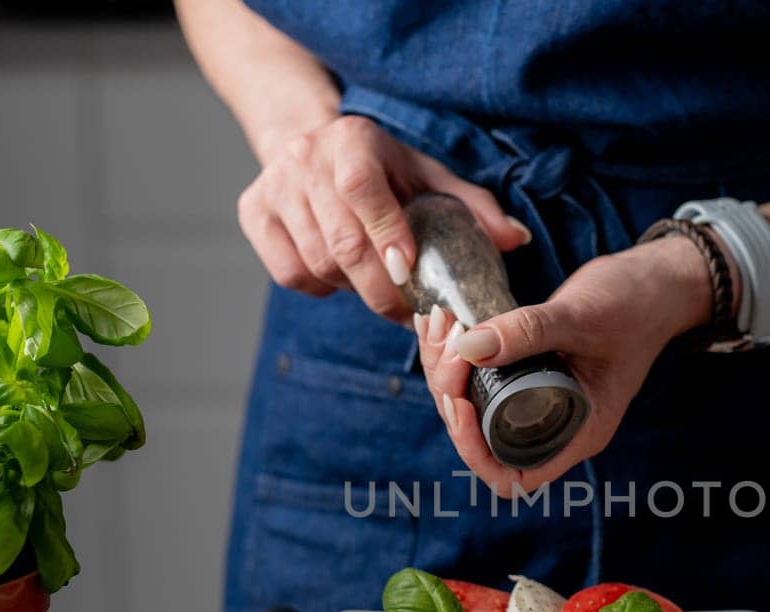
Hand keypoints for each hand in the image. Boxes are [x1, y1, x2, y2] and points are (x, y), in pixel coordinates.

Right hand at [238, 115, 529, 318]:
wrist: (309, 143)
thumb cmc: (382, 167)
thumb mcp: (428, 175)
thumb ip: (472, 207)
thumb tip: (515, 240)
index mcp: (353, 141)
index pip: (362, 191)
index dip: (386, 236)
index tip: (410, 273)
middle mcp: (306, 160)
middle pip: (341, 243)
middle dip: (380, 288)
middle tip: (409, 313)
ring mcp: (274, 187)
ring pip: (316, 263)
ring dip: (353, 289)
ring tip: (379, 288)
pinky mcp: (253, 213)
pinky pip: (289, 273)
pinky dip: (319, 286)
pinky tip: (340, 276)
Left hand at [418, 236, 714, 492]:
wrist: (657, 282)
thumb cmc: (635, 304)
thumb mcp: (582, 315)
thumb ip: (528, 331)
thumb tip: (467, 347)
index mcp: (578, 432)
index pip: (512, 475)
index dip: (475, 450)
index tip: (459, 402)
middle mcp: (556, 426)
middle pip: (481, 440)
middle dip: (452, 396)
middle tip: (443, 342)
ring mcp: (541, 402)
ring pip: (474, 408)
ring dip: (447, 373)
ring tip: (439, 324)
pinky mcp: (528, 375)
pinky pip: (481, 380)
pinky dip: (457, 357)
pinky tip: (444, 324)